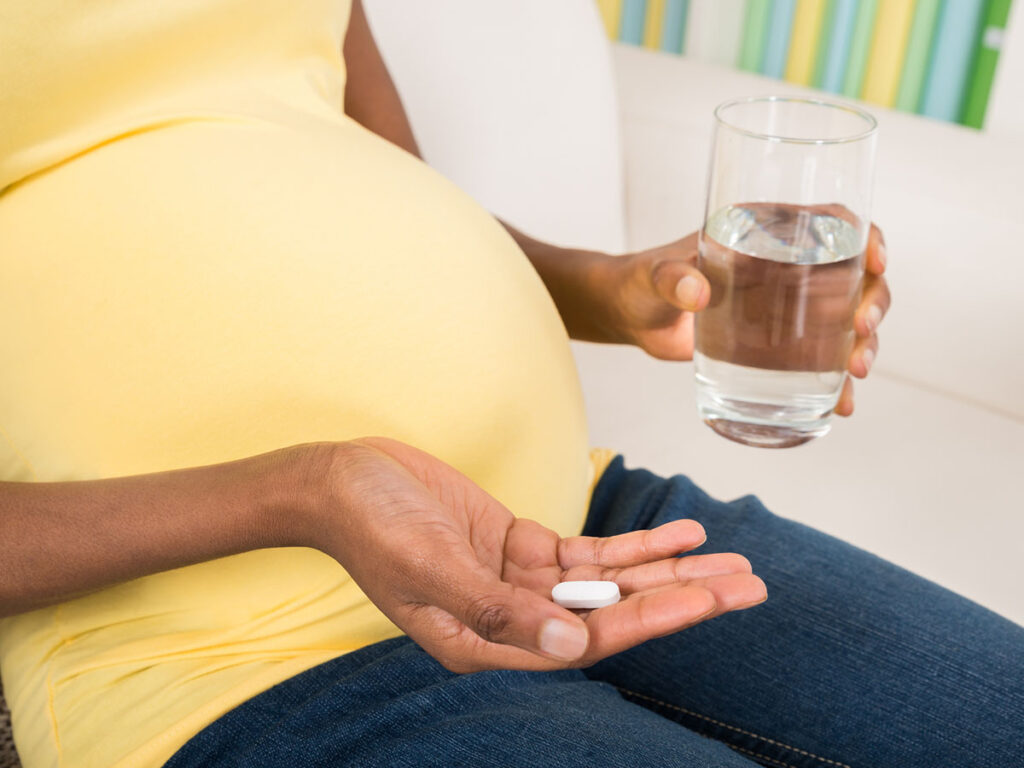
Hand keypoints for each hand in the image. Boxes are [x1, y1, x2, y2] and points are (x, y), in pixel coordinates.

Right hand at [311, 438, 765, 672]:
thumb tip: (571, 641)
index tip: (705, 600)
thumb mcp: (429, 566)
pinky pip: (587, 550)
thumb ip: (496, 609)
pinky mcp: (519, 544)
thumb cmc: (371, 525)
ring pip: (610, 581)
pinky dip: (633, 543)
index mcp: (486, 642)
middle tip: (750, 585)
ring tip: (731, 559)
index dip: (648, 619)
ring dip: (669, 569)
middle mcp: (512, 619)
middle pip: (613, 612)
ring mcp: (518, 581)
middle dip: (682, 597)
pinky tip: (679, 531)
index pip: (586, 638)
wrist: (340, 481)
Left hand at [598, 226, 889, 415]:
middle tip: (861, 331)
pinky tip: (843, 404)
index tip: (876, 260)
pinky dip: (836, 383)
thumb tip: (696, 293)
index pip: (834, 221)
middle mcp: (787, 266)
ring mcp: (786, 307)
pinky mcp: (776, 345)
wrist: (630, 316)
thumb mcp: (653, 276)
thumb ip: (670, 279)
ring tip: (856, 373)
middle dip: (873, 302)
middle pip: (855, 275)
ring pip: (847, 320)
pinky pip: (820, 359)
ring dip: (864, 345)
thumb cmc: (641, 281)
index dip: (867, 235)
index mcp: (767, 231)